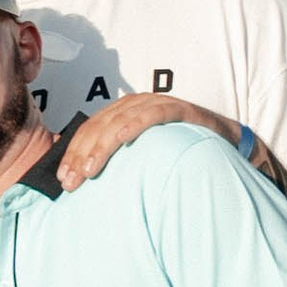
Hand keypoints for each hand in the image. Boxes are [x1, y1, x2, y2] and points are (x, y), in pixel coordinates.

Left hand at [56, 95, 215, 188]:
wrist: (223, 141)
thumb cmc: (178, 150)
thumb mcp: (142, 155)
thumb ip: (118, 160)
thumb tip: (85, 182)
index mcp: (121, 113)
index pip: (89, 131)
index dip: (73, 154)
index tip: (63, 180)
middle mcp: (134, 105)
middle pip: (99, 127)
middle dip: (81, 155)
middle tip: (71, 181)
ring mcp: (155, 104)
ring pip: (119, 121)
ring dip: (101, 145)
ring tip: (89, 169)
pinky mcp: (178, 108)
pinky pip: (153, 114)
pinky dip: (136, 124)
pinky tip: (123, 138)